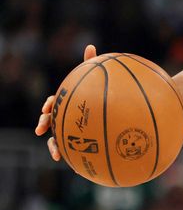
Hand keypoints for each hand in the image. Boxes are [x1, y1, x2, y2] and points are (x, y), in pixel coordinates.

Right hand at [34, 45, 97, 160]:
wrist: (112, 115)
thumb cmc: (102, 93)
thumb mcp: (96, 80)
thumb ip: (91, 63)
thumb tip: (89, 45)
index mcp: (68, 101)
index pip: (53, 102)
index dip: (48, 105)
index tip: (47, 108)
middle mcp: (66, 115)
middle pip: (50, 119)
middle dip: (44, 124)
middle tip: (43, 128)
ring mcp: (70, 128)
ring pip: (56, 138)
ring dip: (53, 145)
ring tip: (56, 153)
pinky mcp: (77, 141)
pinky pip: (70, 149)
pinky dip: (69, 155)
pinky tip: (74, 165)